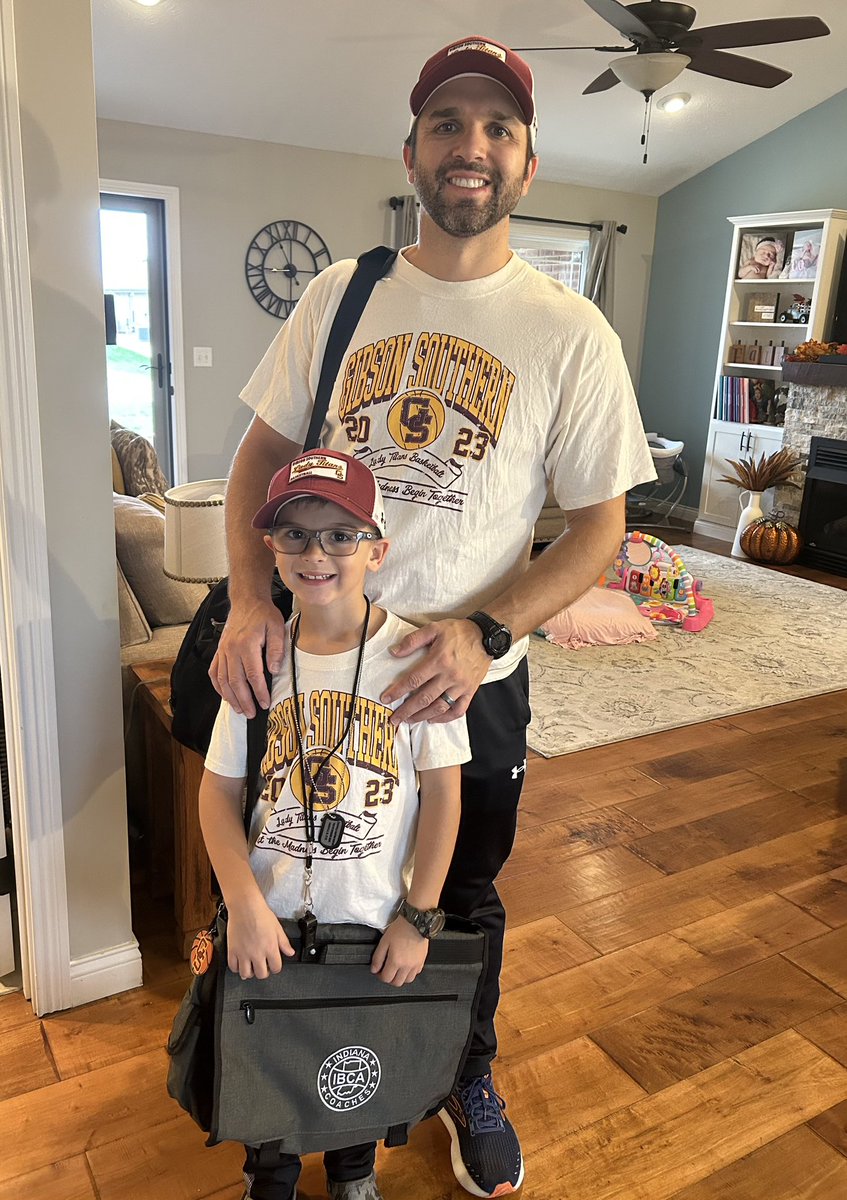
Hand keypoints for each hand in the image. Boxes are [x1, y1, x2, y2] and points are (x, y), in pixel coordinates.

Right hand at [209, 597, 286, 715]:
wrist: (247, 601)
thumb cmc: (263, 615)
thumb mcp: (277, 627)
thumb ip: (276, 649)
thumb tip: (274, 670)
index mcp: (247, 644)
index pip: (253, 675)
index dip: (259, 692)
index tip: (265, 703)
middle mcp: (232, 649)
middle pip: (236, 681)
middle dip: (244, 700)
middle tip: (251, 713)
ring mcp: (223, 651)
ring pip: (223, 679)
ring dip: (230, 697)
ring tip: (240, 710)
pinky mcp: (219, 651)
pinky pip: (214, 672)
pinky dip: (218, 686)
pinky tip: (225, 696)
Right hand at [226, 895, 294, 979]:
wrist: (245, 906)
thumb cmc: (260, 914)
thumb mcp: (277, 928)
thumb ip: (284, 942)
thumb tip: (290, 952)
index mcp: (270, 948)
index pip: (276, 968)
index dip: (276, 968)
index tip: (274, 965)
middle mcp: (257, 953)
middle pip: (261, 974)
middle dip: (264, 972)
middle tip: (263, 966)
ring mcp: (243, 954)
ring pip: (246, 974)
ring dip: (250, 972)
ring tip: (251, 966)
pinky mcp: (232, 951)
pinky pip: (233, 967)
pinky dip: (236, 968)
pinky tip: (240, 963)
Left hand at [371, 918, 428, 986]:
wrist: (416, 921)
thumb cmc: (401, 928)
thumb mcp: (384, 941)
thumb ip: (378, 957)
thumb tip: (374, 969)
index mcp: (396, 961)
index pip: (386, 978)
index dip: (379, 976)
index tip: (378, 970)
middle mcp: (407, 966)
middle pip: (397, 983)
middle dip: (390, 979)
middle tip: (386, 970)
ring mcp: (415, 965)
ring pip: (407, 980)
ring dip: (400, 977)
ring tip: (397, 969)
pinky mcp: (422, 961)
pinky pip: (416, 973)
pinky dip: (410, 972)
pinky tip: (406, 965)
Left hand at [380, 619, 489, 724]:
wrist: (486, 636)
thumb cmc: (459, 632)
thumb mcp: (434, 628)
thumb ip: (413, 640)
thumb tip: (394, 652)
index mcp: (439, 660)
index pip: (414, 679)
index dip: (398, 691)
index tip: (386, 699)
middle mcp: (450, 675)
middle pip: (424, 698)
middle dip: (406, 710)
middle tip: (394, 718)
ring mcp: (461, 686)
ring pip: (439, 707)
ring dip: (422, 716)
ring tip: (410, 720)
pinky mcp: (470, 691)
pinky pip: (458, 710)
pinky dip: (445, 718)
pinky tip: (433, 719)